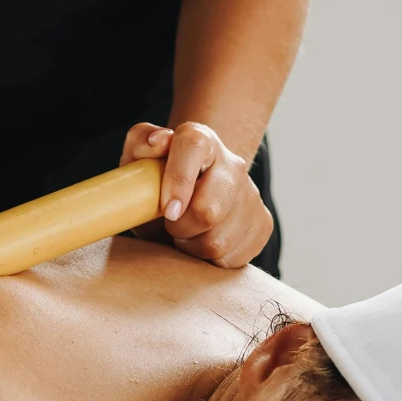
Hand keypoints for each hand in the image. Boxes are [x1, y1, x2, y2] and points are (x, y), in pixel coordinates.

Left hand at [121, 120, 271, 269]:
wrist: (190, 199)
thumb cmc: (158, 183)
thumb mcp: (138, 162)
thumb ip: (140, 142)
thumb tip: (159, 141)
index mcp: (201, 141)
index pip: (193, 146)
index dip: (178, 179)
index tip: (167, 210)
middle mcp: (232, 164)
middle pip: (209, 208)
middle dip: (180, 227)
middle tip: (170, 225)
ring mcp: (251, 194)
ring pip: (218, 241)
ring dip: (193, 246)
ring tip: (186, 234)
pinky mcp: (263, 223)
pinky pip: (233, 257)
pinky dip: (210, 259)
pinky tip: (203, 242)